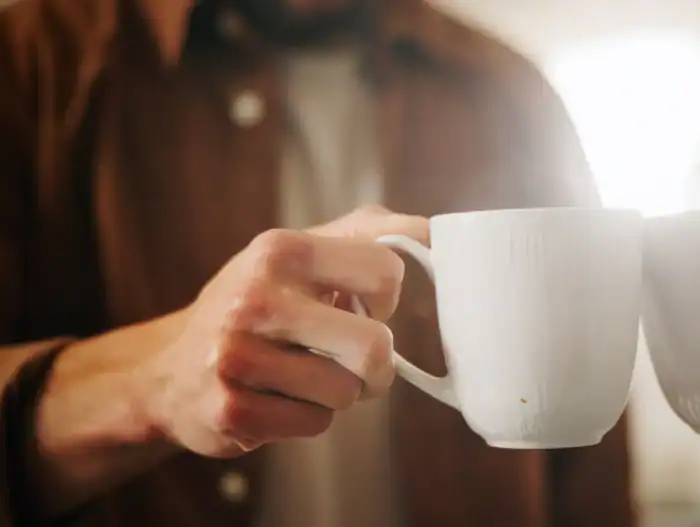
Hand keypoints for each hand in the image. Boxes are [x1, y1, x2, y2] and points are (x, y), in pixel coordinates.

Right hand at [142, 205, 428, 456]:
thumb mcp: (303, 252)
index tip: (364, 305)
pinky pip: (316, 424)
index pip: (385, 273)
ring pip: (346, 393)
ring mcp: (236, 356)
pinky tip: (278, 398)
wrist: (173, 368)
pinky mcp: (230, 410)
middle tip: (356, 360)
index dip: (387, 298)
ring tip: (304, 375)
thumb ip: (371, 233)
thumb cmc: (260, 304)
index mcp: (280, 249)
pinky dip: (309, 417)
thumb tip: (437, 232)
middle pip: (373, 348)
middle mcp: (254, 299)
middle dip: (376, 363)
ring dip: (339, 392)